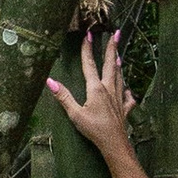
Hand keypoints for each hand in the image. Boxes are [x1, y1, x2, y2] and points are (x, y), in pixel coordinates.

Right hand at [46, 28, 136, 163]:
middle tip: (115, 34)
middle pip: (110, 65)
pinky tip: (127, 89)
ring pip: (119, 77)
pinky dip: (127, 91)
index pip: (90, 65)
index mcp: (96, 89)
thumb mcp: (75, 114)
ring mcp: (119, 98)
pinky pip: (127, 97)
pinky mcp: (124, 109)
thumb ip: (63, 96)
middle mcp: (109, 89)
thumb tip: (50, 81)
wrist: (114, 143)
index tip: (88, 35)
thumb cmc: (94, 130)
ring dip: (118, 65)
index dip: (88, 49)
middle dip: (112, 48)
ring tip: (118, 55)